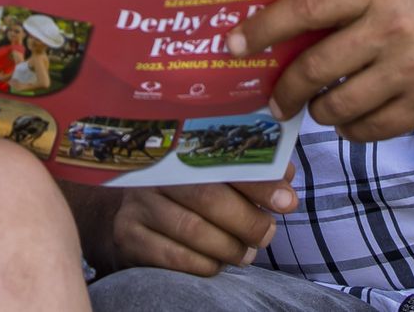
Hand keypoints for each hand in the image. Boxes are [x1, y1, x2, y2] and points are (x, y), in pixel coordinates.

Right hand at [78, 170, 296, 277]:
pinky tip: (216, 263)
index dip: (258, 179)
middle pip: (207, 196)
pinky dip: (206, 265)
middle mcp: (154, 172)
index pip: (223, 158)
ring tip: (246, 253)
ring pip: (193, 230)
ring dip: (230, 247)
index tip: (287, 199)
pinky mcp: (129, 237)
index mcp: (179, 149)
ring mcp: (137, 204)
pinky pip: (176, 258)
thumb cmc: (183, 197)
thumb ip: (248, 172)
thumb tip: (285, 174)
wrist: (126, 220)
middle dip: (248, 220)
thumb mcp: (213, 177)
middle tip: (267, 234)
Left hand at [231, 0, 413, 141]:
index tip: (234, 45)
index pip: (307, 7)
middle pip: (316, 68)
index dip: (265, 28)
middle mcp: (392, 28)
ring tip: (320, 105)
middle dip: (285, 90)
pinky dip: (351, 128)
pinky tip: (352, 116)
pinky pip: (369, 130)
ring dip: (320, 111)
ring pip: (338, 106)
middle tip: (273, 100)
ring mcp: (412, 71)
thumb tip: (277, 36)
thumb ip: (343, 6)